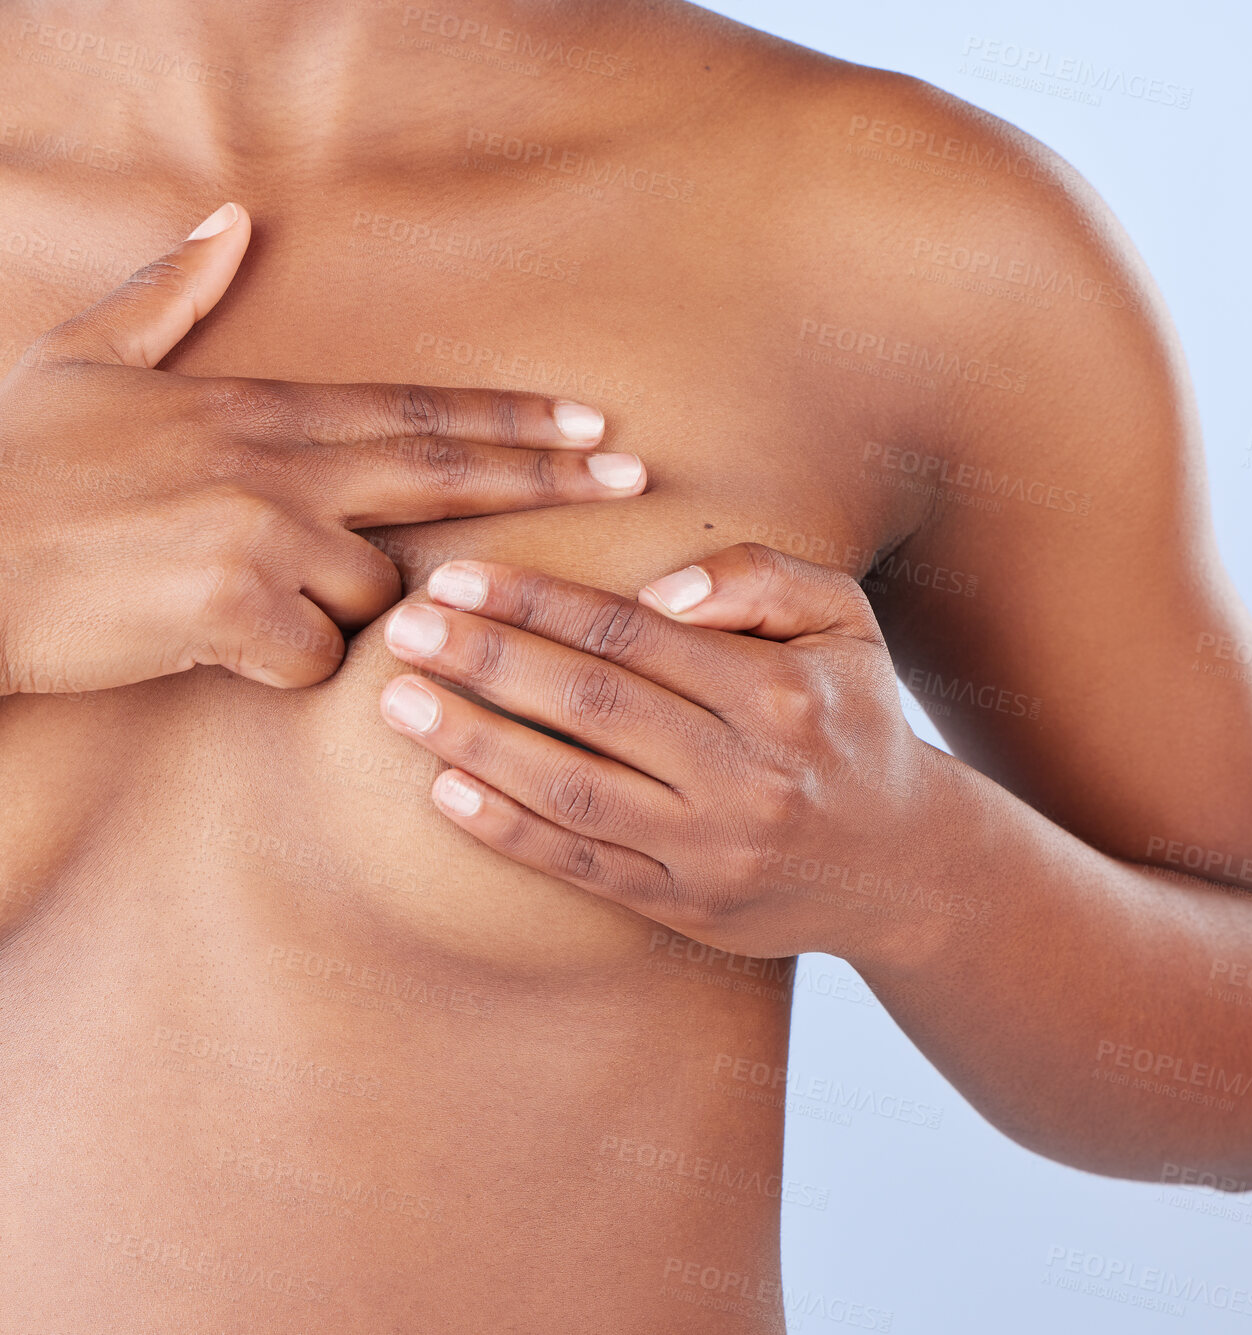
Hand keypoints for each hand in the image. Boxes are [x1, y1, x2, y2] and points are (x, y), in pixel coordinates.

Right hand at [0, 202, 645, 695]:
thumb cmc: (12, 471)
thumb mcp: (83, 361)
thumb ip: (169, 296)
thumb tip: (230, 223)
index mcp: (254, 410)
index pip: (413, 411)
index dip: (507, 418)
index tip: (587, 422)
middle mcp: (275, 463)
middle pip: (442, 469)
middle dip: (547, 473)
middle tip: (633, 476)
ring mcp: (261, 532)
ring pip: (374, 591)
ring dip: (337, 608)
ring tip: (237, 595)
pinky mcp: (236, 607)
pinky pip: (313, 659)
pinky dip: (281, 663)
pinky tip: (209, 641)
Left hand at [377, 543, 935, 961]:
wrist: (903, 862)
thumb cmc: (853, 718)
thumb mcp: (843, 622)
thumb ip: (759, 578)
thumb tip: (657, 588)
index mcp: (779, 692)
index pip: (633, 634)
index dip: (537, 602)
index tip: (458, 578)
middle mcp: (746, 773)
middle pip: (591, 705)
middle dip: (486, 661)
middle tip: (402, 628)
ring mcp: (714, 849)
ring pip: (574, 789)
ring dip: (475, 743)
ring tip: (398, 701)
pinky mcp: (688, 907)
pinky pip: (584, 866)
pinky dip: (509, 830)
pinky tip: (444, 792)